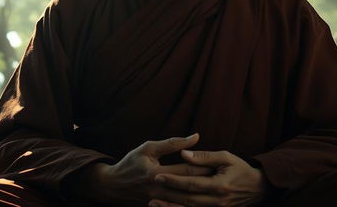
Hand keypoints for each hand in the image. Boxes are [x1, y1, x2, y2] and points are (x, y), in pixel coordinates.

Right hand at [72, 134, 211, 204]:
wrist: (111, 187)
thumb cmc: (130, 163)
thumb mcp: (148, 148)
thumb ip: (173, 143)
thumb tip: (196, 136)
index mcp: (157, 174)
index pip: (187, 171)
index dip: (204, 167)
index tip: (220, 165)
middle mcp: (160, 191)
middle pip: (190, 188)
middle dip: (207, 183)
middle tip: (224, 178)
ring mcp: (159, 202)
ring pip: (186, 201)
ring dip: (202, 195)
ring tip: (217, 189)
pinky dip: (190, 203)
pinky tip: (201, 199)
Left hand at [149, 149, 268, 206]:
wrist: (258, 189)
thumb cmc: (240, 169)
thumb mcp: (225, 157)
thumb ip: (203, 157)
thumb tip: (183, 153)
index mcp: (219, 186)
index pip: (191, 183)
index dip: (173, 180)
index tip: (158, 175)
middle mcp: (217, 202)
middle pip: (187, 200)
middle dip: (168, 195)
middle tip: (151, 190)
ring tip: (153, 204)